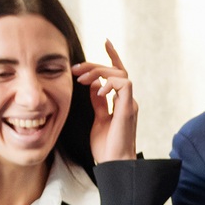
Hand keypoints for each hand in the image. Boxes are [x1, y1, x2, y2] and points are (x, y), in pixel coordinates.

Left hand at [76, 39, 137, 163]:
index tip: (105, 41)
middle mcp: (128, 99)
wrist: (113, 164)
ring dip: (99, 72)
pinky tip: (98, 92)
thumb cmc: (106, 147)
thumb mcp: (98, 119)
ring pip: (120, 73)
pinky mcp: (128, 107)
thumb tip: (93, 86)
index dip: (112, 56)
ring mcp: (129, 103)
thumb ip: (98, 102)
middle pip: (116, 70)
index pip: (118, 73)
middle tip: (75, 70)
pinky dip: (109, 83)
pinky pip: (123, 83)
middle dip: (94, 65)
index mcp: (121, 101)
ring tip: (81, 79)